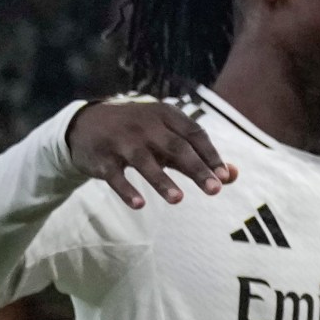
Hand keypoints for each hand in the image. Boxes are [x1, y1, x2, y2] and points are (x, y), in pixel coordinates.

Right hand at [65, 99, 233, 208]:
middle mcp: (144, 124)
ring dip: (161, 180)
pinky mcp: (101, 157)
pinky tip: (139, 204)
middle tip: (214, 190)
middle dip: (196, 168)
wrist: (86, 125)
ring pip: (144, 160)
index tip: (225, 177)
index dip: (210, 154)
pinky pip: (115, 175)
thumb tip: (234, 175)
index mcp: (165, 115)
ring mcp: (121, 140)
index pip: (194, 133)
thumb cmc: (141, 135)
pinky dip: (126, 190)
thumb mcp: (168, 138)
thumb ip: (199, 156)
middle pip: (174, 146)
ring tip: (178, 199)